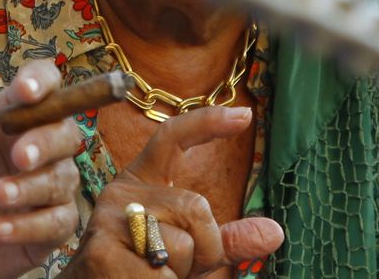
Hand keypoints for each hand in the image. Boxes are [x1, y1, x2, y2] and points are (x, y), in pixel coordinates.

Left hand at [0, 59, 83, 278]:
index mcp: (11, 115)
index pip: (42, 83)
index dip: (40, 81)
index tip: (25, 91)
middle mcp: (38, 146)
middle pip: (65, 132)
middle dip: (46, 142)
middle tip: (19, 156)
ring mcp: (48, 187)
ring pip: (63, 178)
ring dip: (32, 186)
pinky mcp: (50, 227)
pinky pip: (58, 223)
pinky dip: (30, 225)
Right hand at [60, 107, 283, 278]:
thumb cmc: (140, 272)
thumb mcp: (186, 250)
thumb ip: (225, 240)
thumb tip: (276, 233)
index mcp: (139, 182)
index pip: (172, 137)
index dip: (207, 122)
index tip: (245, 115)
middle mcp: (122, 193)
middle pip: (195, 208)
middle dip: (203, 250)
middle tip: (174, 269)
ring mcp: (109, 220)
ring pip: (183, 245)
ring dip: (179, 275)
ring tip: (149, 277)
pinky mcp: (102, 252)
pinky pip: (163, 275)